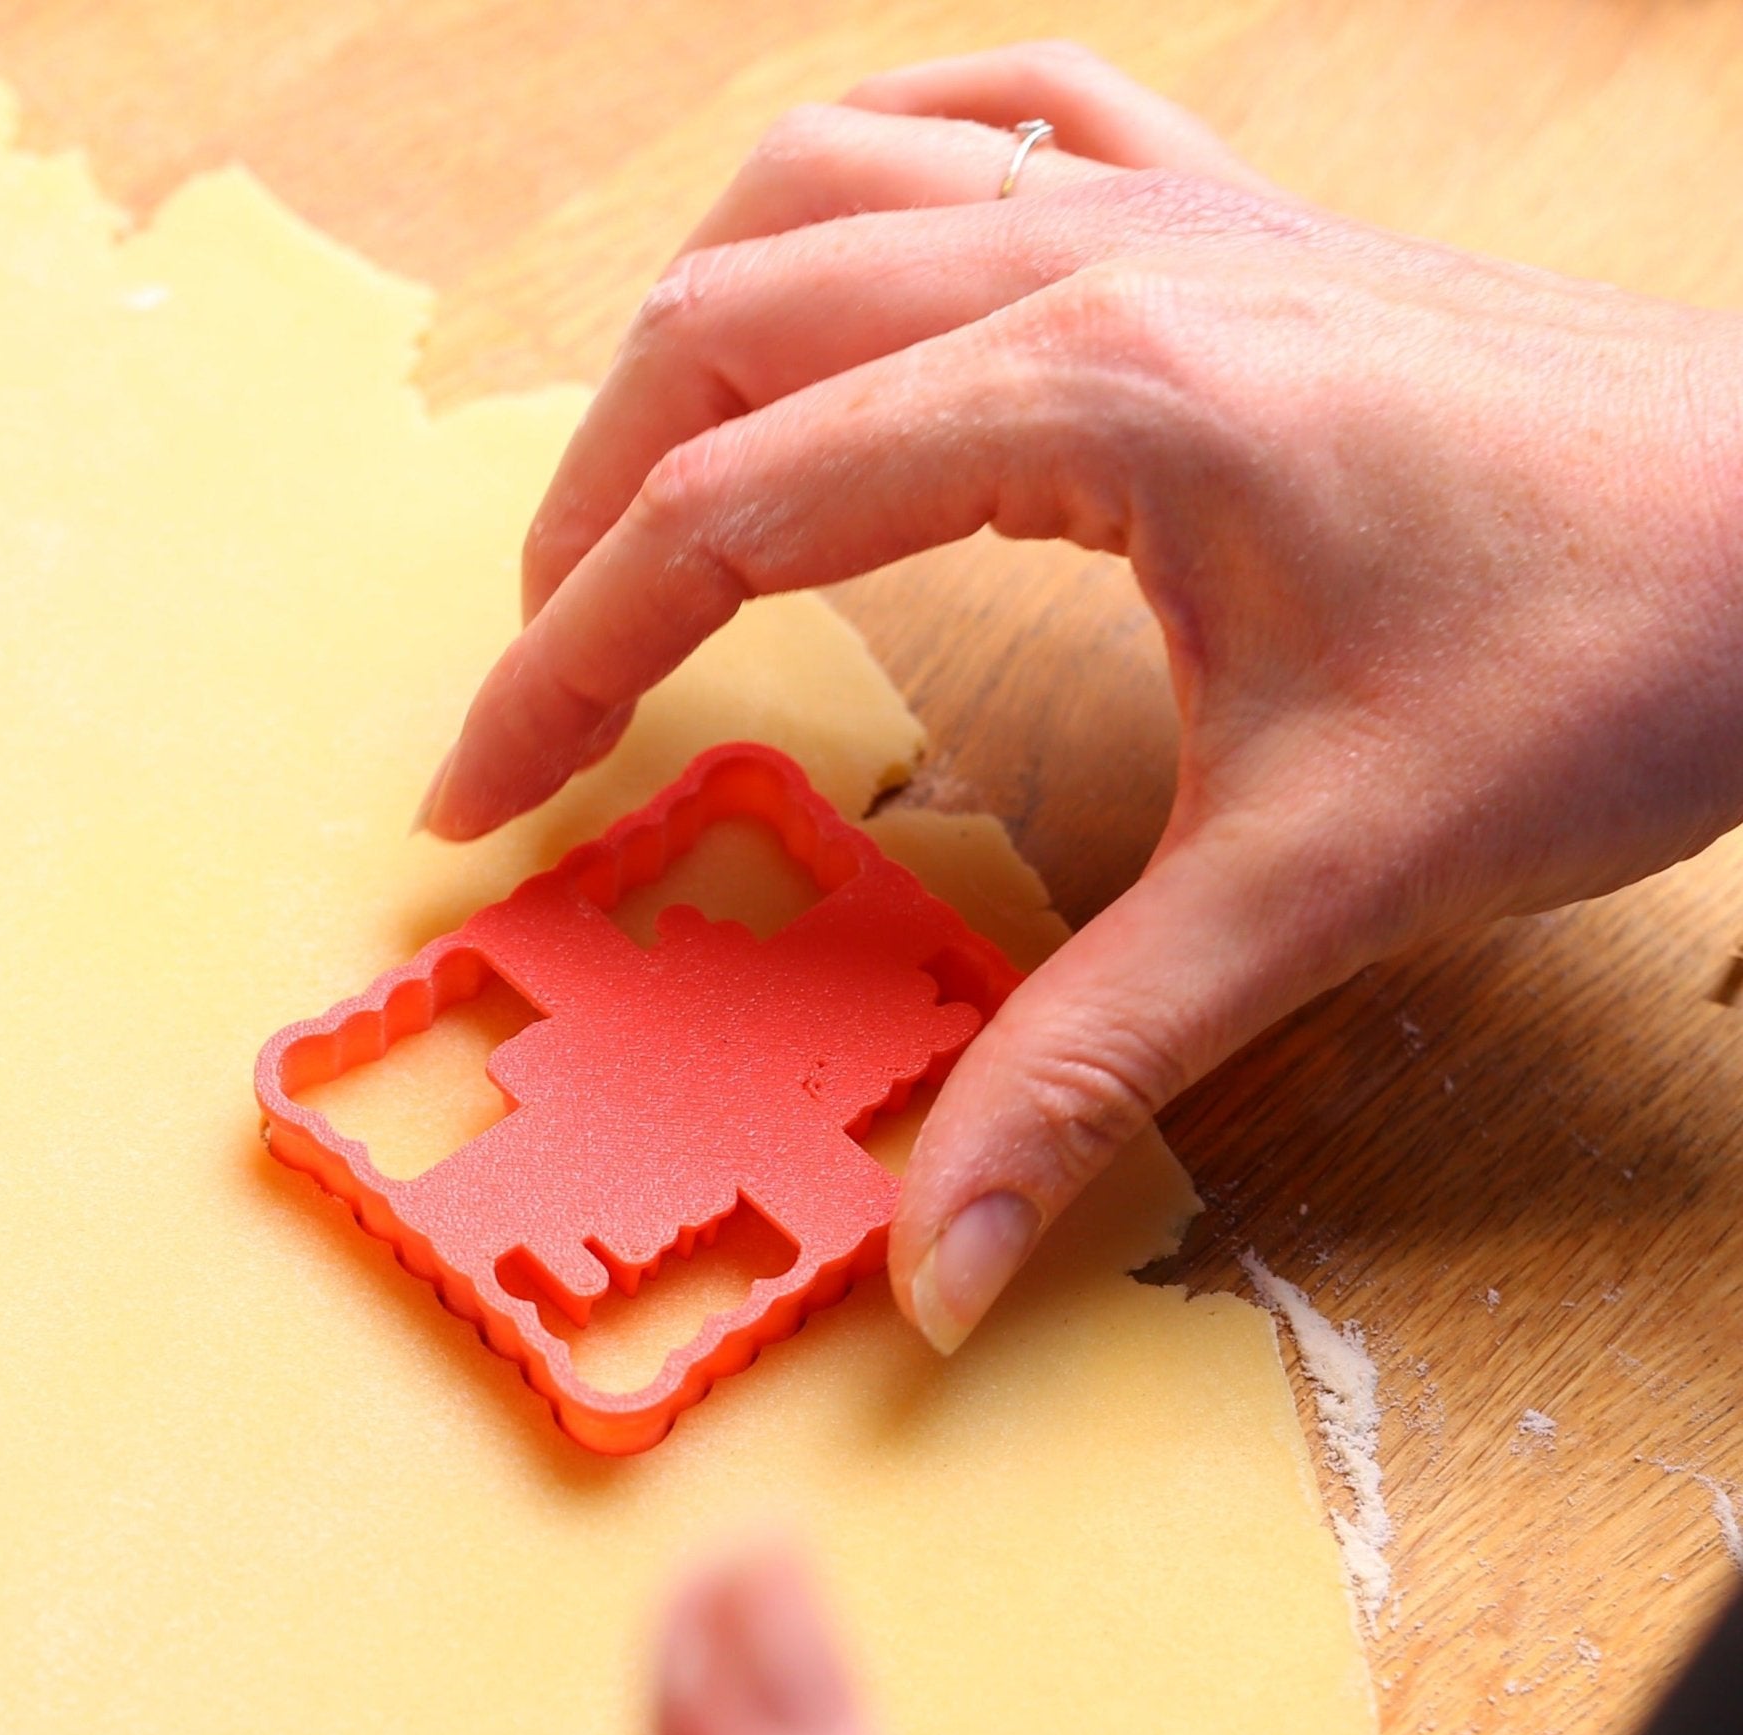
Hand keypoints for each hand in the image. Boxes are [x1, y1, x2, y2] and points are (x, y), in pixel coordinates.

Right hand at [417, 43, 1742, 1352]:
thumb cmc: (1612, 660)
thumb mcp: (1322, 885)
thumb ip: (1094, 1061)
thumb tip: (940, 1265)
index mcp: (1099, 396)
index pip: (733, 513)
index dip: (565, 660)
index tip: (476, 784)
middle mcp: (1099, 256)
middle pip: (724, 328)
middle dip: (588, 511)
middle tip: (545, 680)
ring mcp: (1161, 204)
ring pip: (816, 188)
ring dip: (688, 336)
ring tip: (637, 494)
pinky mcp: (1220, 217)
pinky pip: (980, 111)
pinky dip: (859, 179)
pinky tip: (836, 263)